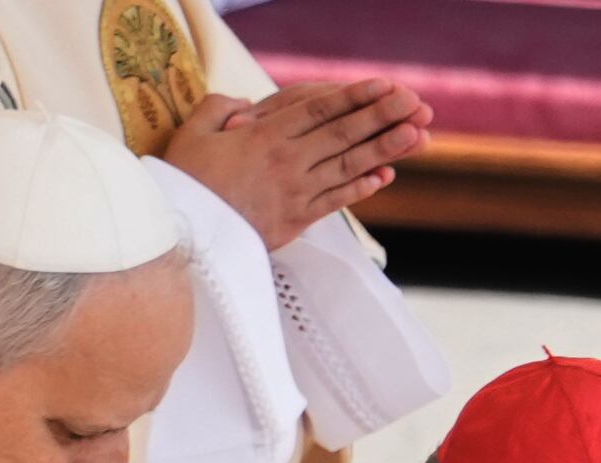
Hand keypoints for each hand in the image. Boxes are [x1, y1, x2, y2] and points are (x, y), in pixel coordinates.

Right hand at [165, 78, 433, 249]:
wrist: (184, 238)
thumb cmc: (185, 184)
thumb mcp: (193, 133)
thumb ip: (219, 108)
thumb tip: (244, 106)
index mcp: (264, 136)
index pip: (318, 110)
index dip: (353, 96)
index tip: (382, 85)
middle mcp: (287, 163)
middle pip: (342, 134)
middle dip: (381, 116)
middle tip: (415, 102)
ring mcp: (295, 193)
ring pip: (347, 166)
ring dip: (384, 150)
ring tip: (416, 135)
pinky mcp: (295, 222)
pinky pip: (336, 202)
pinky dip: (361, 188)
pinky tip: (385, 177)